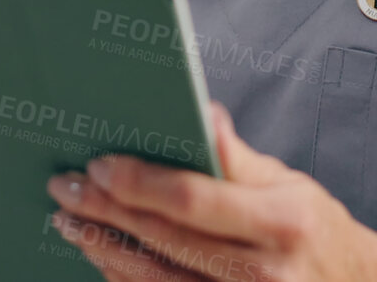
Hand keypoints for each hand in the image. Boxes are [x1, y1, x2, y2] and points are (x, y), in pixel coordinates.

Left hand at [44, 103, 376, 280]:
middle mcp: (263, 272)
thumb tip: (204, 112)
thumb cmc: (313, 230)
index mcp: (279, 222)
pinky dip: (126, 279)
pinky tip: (103, 258)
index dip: (136, 182)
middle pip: (162, 239)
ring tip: (70, 223)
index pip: (191, 199)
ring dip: (102, 249)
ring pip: (154, 279)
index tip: (97, 164)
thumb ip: (236, 157)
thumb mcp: (288, 184)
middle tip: (63, 188)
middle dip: (103, 211)